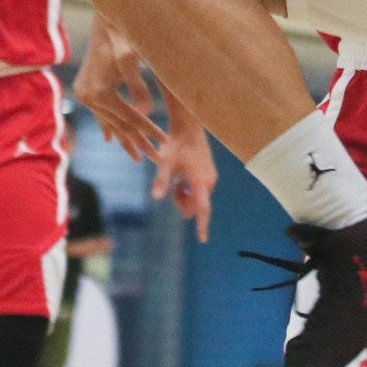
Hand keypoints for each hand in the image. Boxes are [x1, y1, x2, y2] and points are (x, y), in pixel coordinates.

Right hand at [74, 18, 164, 161]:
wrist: (104, 19)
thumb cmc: (123, 35)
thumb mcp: (133, 59)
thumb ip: (138, 86)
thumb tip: (146, 113)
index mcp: (99, 91)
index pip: (129, 117)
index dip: (148, 130)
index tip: (165, 143)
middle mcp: (88, 96)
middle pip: (119, 124)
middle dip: (139, 141)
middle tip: (158, 159)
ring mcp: (84, 94)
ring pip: (110, 122)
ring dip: (125, 138)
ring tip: (139, 157)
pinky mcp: (85, 90)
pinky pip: (100, 114)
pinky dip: (109, 126)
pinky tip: (111, 140)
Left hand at [152, 93, 216, 242]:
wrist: (188, 127)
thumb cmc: (175, 144)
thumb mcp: (165, 162)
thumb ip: (161, 180)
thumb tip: (155, 197)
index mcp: (199, 181)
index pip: (202, 209)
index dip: (202, 225)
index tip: (202, 239)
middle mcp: (209, 181)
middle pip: (196, 206)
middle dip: (183, 204)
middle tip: (172, 188)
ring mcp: (211, 177)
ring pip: (198, 199)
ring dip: (185, 197)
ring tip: (176, 182)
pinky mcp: (209, 173)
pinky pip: (200, 191)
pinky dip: (190, 190)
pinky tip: (182, 179)